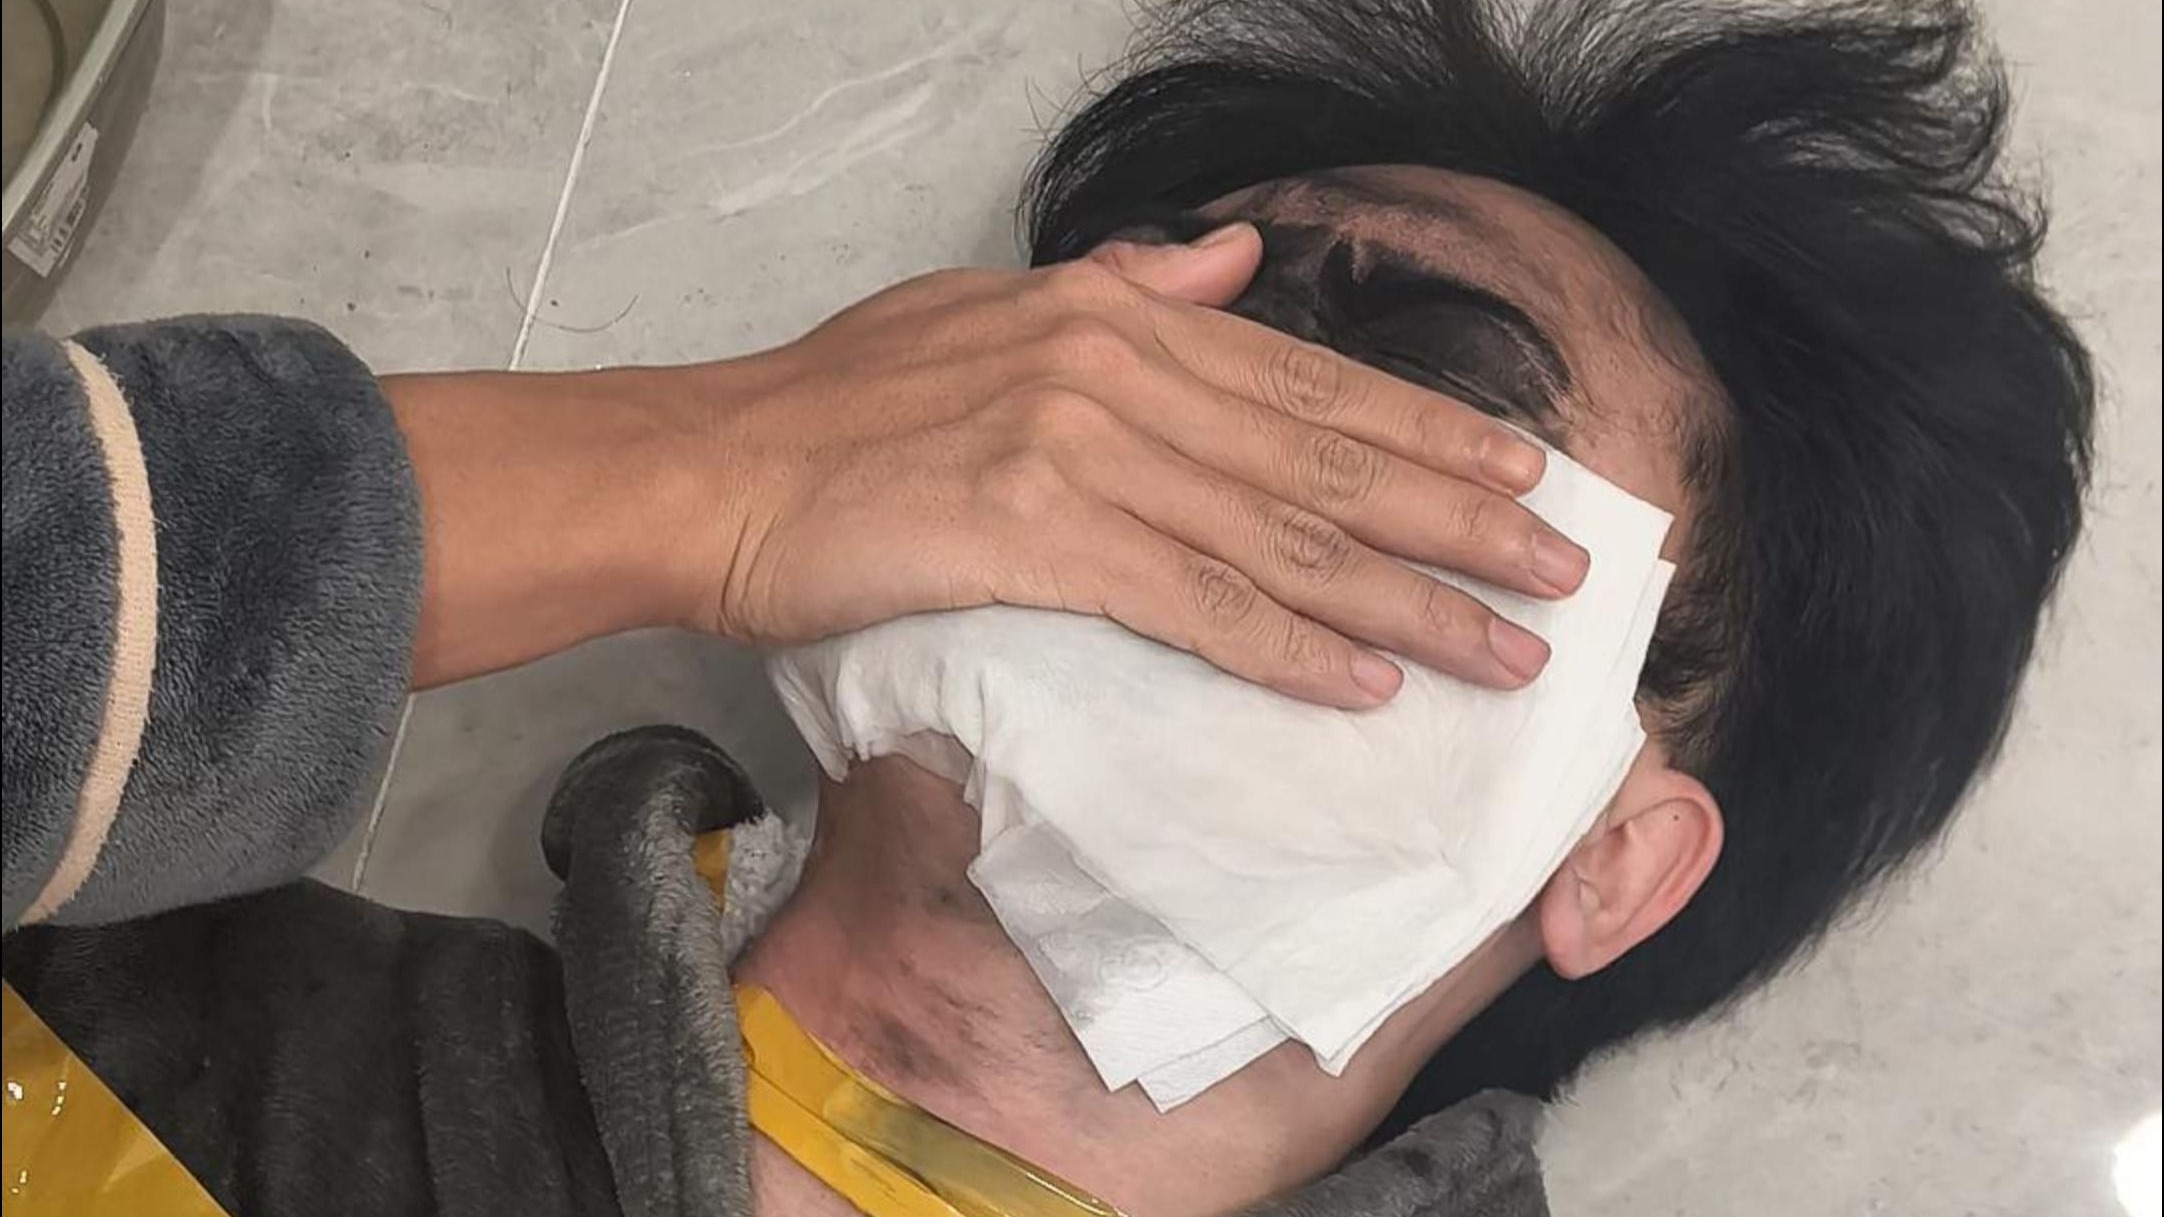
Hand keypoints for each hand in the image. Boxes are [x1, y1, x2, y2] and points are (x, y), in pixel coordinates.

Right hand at [697, 224, 1586, 707]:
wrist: (714, 468)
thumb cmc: (835, 406)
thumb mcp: (986, 310)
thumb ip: (1123, 289)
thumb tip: (1235, 260)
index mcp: (1114, 320)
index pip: (1307, 380)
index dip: (1424, 430)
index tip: (1517, 474)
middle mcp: (1116, 370)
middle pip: (1323, 455)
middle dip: (1455, 519)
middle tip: (1559, 572)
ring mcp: (1081, 448)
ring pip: (1280, 533)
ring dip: (1405, 599)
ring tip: (1501, 650)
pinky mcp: (1037, 532)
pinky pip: (1194, 600)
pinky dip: (1287, 646)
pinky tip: (1364, 684)